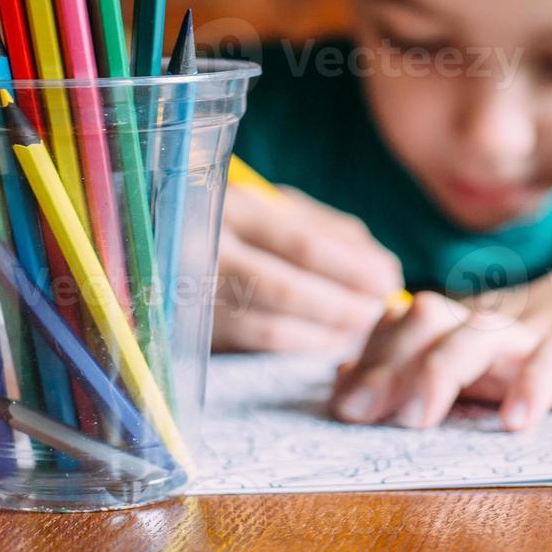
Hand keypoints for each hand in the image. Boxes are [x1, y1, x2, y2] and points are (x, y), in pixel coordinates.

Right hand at [213, 184, 403, 351]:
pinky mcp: (196, 327)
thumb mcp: (275, 208)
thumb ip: (327, 229)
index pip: (303, 244)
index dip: (352, 266)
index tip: (390, 277)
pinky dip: (303, 343)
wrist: (160, 242)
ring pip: (273, 321)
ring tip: (364, 325)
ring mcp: (196, 292)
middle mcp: (206, 250)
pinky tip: (333, 340)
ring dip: (328, 327)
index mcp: (233, 208)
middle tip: (381, 309)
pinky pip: (258, 341)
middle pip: (287, 286)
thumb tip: (382, 264)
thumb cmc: (237, 221)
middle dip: (344, 302)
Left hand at [329, 287, 551, 431]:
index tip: (338, 394)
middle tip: (356, 410)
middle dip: (387, 368)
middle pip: (429, 326)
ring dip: (442, 374)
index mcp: (470, 321)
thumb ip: (427, 359)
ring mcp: (539, 334)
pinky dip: (533, 387)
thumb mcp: (492, 342)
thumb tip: (340, 375)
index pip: (404, 323)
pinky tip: (515, 419)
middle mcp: (494, 324)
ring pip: (480, 339)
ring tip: (419, 416)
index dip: (368, 356)